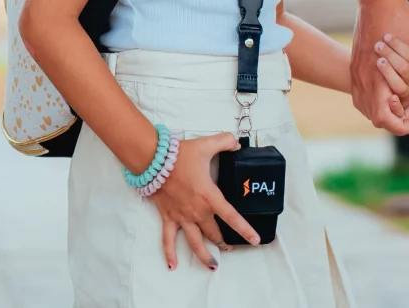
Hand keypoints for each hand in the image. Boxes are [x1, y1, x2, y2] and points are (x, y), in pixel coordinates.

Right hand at [149, 132, 259, 270]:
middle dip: (224, 243)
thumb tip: (236, 143)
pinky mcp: (168, 217)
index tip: (255, 240)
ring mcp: (182, 217)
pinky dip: (170, 253)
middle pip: (214, 233)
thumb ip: (224, 141)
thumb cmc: (180, 154)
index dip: (245, 230)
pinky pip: (168, 239)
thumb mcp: (206, 144)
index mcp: (209, 197)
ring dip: (205, 256)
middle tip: (230, 247)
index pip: (231, 217)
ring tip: (213, 266)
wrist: (154, 158)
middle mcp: (197, 211)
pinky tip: (172, 266)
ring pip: (196, 243)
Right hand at [352, 0, 408, 134]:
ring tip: (401, 97)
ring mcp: (355, 71)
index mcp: (379, 77)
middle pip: (374, 117)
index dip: (402, 126)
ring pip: (364, 107)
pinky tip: (389, 87)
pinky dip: (373, 98)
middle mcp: (363, 78)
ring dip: (382, 109)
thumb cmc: (403, 21)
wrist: (376, 0)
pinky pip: (359, 93)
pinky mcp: (354, 64)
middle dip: (395, 118)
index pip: (385, 119)